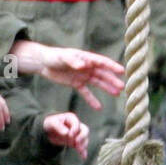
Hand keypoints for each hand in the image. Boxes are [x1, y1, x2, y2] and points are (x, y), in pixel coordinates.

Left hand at [10, 42, 124, 108]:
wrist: (43, 63)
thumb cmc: (54, 56)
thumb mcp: (62, 57)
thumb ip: (73, 61)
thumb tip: (84, 65)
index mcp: (86, 58)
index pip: (101, 62)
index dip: (112, 66)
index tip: (122, 71)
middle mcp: (87, 67)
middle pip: (102, 74)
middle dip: (112, 80)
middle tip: (122, 87)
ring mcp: (82, 76)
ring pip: (97, 83)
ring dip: (107, 88)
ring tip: (117, 94)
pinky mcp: (76, 83)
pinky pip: (86, 92)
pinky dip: (92, 99)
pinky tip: (98, 107)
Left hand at [43, 112, 89, 158]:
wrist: (48, 130)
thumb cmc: (50, 123)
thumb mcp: (52, 123)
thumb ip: (58, 126)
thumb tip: (66, 133)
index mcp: (71, 119)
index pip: (77, 124)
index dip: (75, 130)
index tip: (70, 135)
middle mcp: (76, 126)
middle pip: (85, 130)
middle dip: (82, 137)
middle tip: (77, 143)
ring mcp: (77, 134)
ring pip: (84, 139)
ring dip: (83, 144)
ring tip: (79, 150)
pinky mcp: (75, 142)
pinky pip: (81, 147)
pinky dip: (83, 151)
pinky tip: (83, 156)